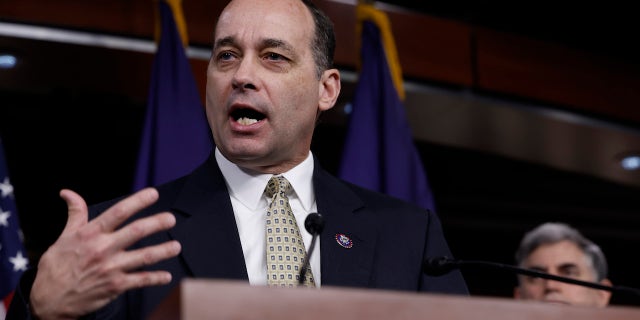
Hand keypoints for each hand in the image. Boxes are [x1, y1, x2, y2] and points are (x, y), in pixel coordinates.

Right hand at [30, 188, 181, 319]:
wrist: (49, 299)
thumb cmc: (56, 266)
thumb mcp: (64, 236)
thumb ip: (75, 213)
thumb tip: (68, 193)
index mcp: (91, 234)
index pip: (118, 213)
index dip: (138, 201)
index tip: (153, 194)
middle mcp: (103, 249)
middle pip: (136, 232)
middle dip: (157, 223)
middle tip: (171, 219)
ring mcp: (111, 268)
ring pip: (144, 256)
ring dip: (163, 251)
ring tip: (176, 246)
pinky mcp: (115, 286)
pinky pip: (141, 280)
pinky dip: (156, 278)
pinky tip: (166, 276)